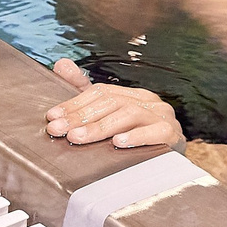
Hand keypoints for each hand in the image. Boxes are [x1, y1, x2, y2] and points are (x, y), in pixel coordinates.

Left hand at [45, 58, 183, 149]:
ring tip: (79, 137)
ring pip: (128, 115)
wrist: (174, 162)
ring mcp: (162, 116)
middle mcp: (147, 100)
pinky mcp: (172, 134)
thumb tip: (60, 64)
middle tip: (59, 130)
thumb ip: (84, 91)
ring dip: (101, 127)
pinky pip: (155, 132)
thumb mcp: (110, 115)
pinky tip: (119, 143)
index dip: (74, 104)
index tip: (52, 117)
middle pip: (111, 103)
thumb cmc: (138, 137)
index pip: (99, 92)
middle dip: (81, 117)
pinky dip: (136, 137)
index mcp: (132, 94)